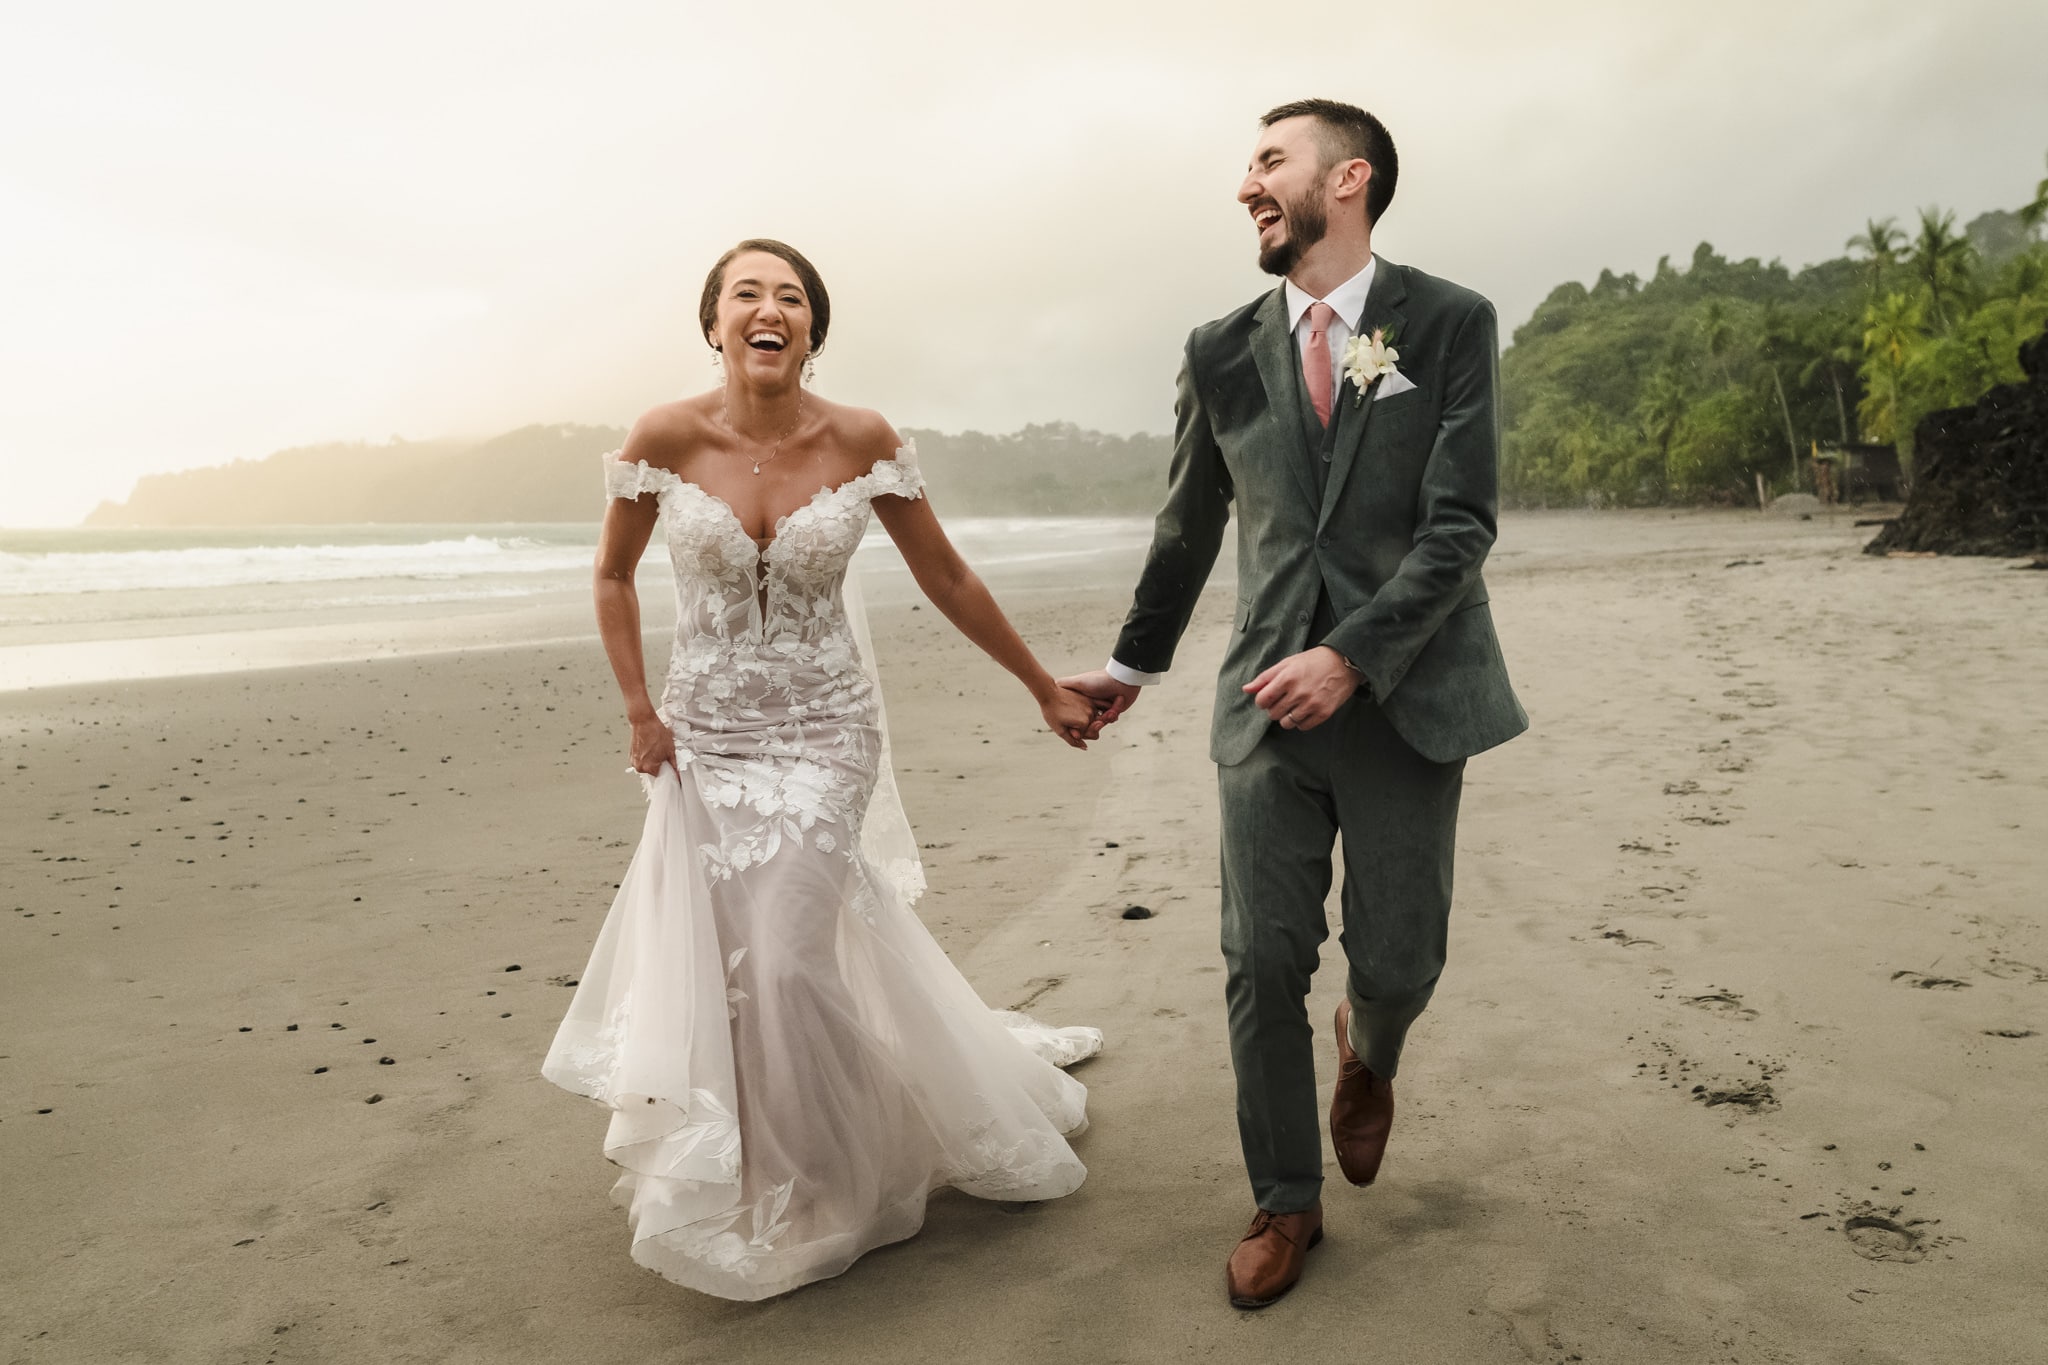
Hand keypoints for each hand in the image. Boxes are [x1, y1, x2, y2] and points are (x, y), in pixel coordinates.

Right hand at [628, 714, 678, 776]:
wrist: (644, 721)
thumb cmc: (656, 732)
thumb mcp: (670, 749)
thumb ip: (674, 764)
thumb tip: (677, 774)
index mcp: (649, 767)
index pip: (660, 777)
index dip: (667, 772)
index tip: (669, 769)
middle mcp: (639, 766)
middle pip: (653, 772)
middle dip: (659, 765)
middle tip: (662, 754)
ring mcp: (633, 761)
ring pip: (647, 766)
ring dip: (652, 761)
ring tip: (655, 749)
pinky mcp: (631, 755)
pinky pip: (641, 760)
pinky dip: (646, 756)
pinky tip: (650, 747)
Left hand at [1039, 685, 1102, 749]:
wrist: (1049, 693)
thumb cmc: (1052, 713)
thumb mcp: (1060, 731)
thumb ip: (1073, 741)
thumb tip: (1085, 748)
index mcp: (1084, 723)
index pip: (1088, 736)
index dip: (1077, 734)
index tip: (1067, 728)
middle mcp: (1090, 714)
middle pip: (1093, 728)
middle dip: (1084, 727)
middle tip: (1069, 721)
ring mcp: (1091, 705)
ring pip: (1095, 719)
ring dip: (1087, 719)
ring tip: (1072, 714)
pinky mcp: (1089, 698)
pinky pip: (1095, 709)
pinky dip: (1089, 712)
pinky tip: (1079, 709)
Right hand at [1056, 670, 1141, 738]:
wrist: (1121, 678)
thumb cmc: (1099, 680)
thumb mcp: (1079, 682)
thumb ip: (1064, 684)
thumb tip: (1052, 685)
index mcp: (1083, 700)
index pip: (1077, 717)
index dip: (1077, 725)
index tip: (1078, 728)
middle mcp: (1092, 705)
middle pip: (1089, 723)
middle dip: (1094, 725)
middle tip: (1098, 723)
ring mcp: (1103, 708)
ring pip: (1101, 722)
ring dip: (1105, 719)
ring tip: (1110, 713)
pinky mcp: (1114, 710)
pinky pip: (1111, 718)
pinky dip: (1113, 716)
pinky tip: (1114, 710)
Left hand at [1243, 647, 1359, 731]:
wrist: (1345, 662)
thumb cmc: (1314, 661)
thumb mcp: (1287, 663)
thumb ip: (1265, 677)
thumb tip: (1246, 689)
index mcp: (1287, 678)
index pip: (1262, 700)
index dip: (1262, 700)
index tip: (1269, 698)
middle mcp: (1298, 692)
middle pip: (1273, 714)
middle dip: (1275, 708)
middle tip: (1285, 699)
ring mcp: (1312, 704)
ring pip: (1286, 723)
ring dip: (1287, 716)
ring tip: (1295, 705)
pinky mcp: (1324, 713)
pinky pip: (1303, 727)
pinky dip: (1301, 721)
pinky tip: (1305, 710)